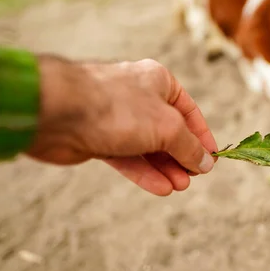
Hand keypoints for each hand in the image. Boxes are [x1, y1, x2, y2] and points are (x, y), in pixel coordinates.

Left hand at [26, 56, 217, 195]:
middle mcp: (138, 97)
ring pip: (147, 147)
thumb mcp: (167, 128)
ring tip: (179, 186)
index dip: (202, 136)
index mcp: (158, 82)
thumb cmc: (117, 108)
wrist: (57, 113)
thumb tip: (206, 162)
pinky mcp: (98, 138)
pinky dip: (143, 172)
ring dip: (164, 168)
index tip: (212, 159)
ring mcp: (117, 118)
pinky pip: (127, 158)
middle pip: (168, 131)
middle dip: (181, 156)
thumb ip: (188, 147)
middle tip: (192, 177)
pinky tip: (160, 188)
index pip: (189, 111)